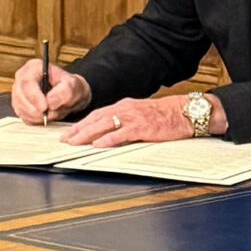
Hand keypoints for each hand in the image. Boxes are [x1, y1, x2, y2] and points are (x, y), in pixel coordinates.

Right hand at [10, 59, 89, 124]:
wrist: (69, 94)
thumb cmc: (70, 87)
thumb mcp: (72, 86)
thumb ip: (63, 92)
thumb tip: (49, 101)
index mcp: (33, 67)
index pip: (27, 82)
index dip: (34, 96)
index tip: (44, 108)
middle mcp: (22, 78)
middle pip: (20, 96)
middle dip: (36, 109)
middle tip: (52, 114)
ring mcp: (18, 92)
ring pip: (21, 108)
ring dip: (38, 116)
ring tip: (53, 113)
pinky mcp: (19, 105)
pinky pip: (23, 116)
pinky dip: (36, 120)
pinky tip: (47, 116)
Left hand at [62, 93, 227, 146]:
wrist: (186, 112)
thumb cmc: (166, 115)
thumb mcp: (142, 113)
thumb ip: (126, 120)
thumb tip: (109, 132)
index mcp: (125, 105)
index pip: (98, 114)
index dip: (82, 123)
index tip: (69, 132)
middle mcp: (126, 109)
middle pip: (96, 118)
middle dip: (78, 129)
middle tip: (64, 139)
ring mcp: (134, 118)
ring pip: (105, 125)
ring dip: (87, 134)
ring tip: (74, 142)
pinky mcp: (143, 128)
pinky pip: (122, 133)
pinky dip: (108, 139)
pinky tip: (98, 144)